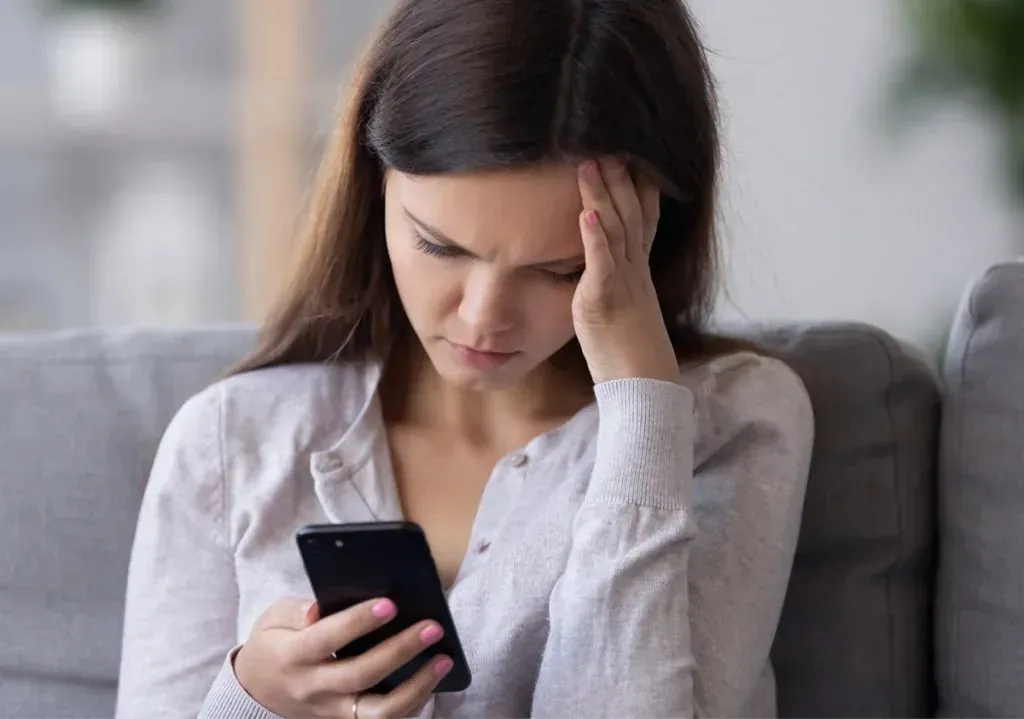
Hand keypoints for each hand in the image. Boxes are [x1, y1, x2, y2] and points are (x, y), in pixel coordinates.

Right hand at [234, 597, 451, 718]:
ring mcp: (332, 711)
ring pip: (378, 712)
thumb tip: (319, 607)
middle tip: (432, 627)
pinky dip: (413, 704)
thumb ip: (296, 611)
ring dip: (416, 688)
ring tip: (444, 660)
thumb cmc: (274, 643)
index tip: (389, 604)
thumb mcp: (273, 618)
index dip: (358, 621)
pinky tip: (433, 680)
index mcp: (293, 655)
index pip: (328, 638)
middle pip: (361, 675)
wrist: (257, 689)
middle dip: (400, 651)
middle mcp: (314, 688)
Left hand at [573, 158, 679, 383]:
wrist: (645, 388)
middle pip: (630, 217)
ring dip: (602, 196)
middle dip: (619, 181)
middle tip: (608, 147)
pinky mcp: (603, 301)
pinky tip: (585, 212)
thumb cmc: (632, 360)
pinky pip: (601, 263)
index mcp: (639, 276)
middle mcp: (634, 274)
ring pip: (615, 231)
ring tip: (590, 165)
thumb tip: (602, 283)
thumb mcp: (627, 317)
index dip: (639, 191)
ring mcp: (621, 284)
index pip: (643, 223)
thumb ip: (615, 292)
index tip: (634, 162)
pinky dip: (594, 236)